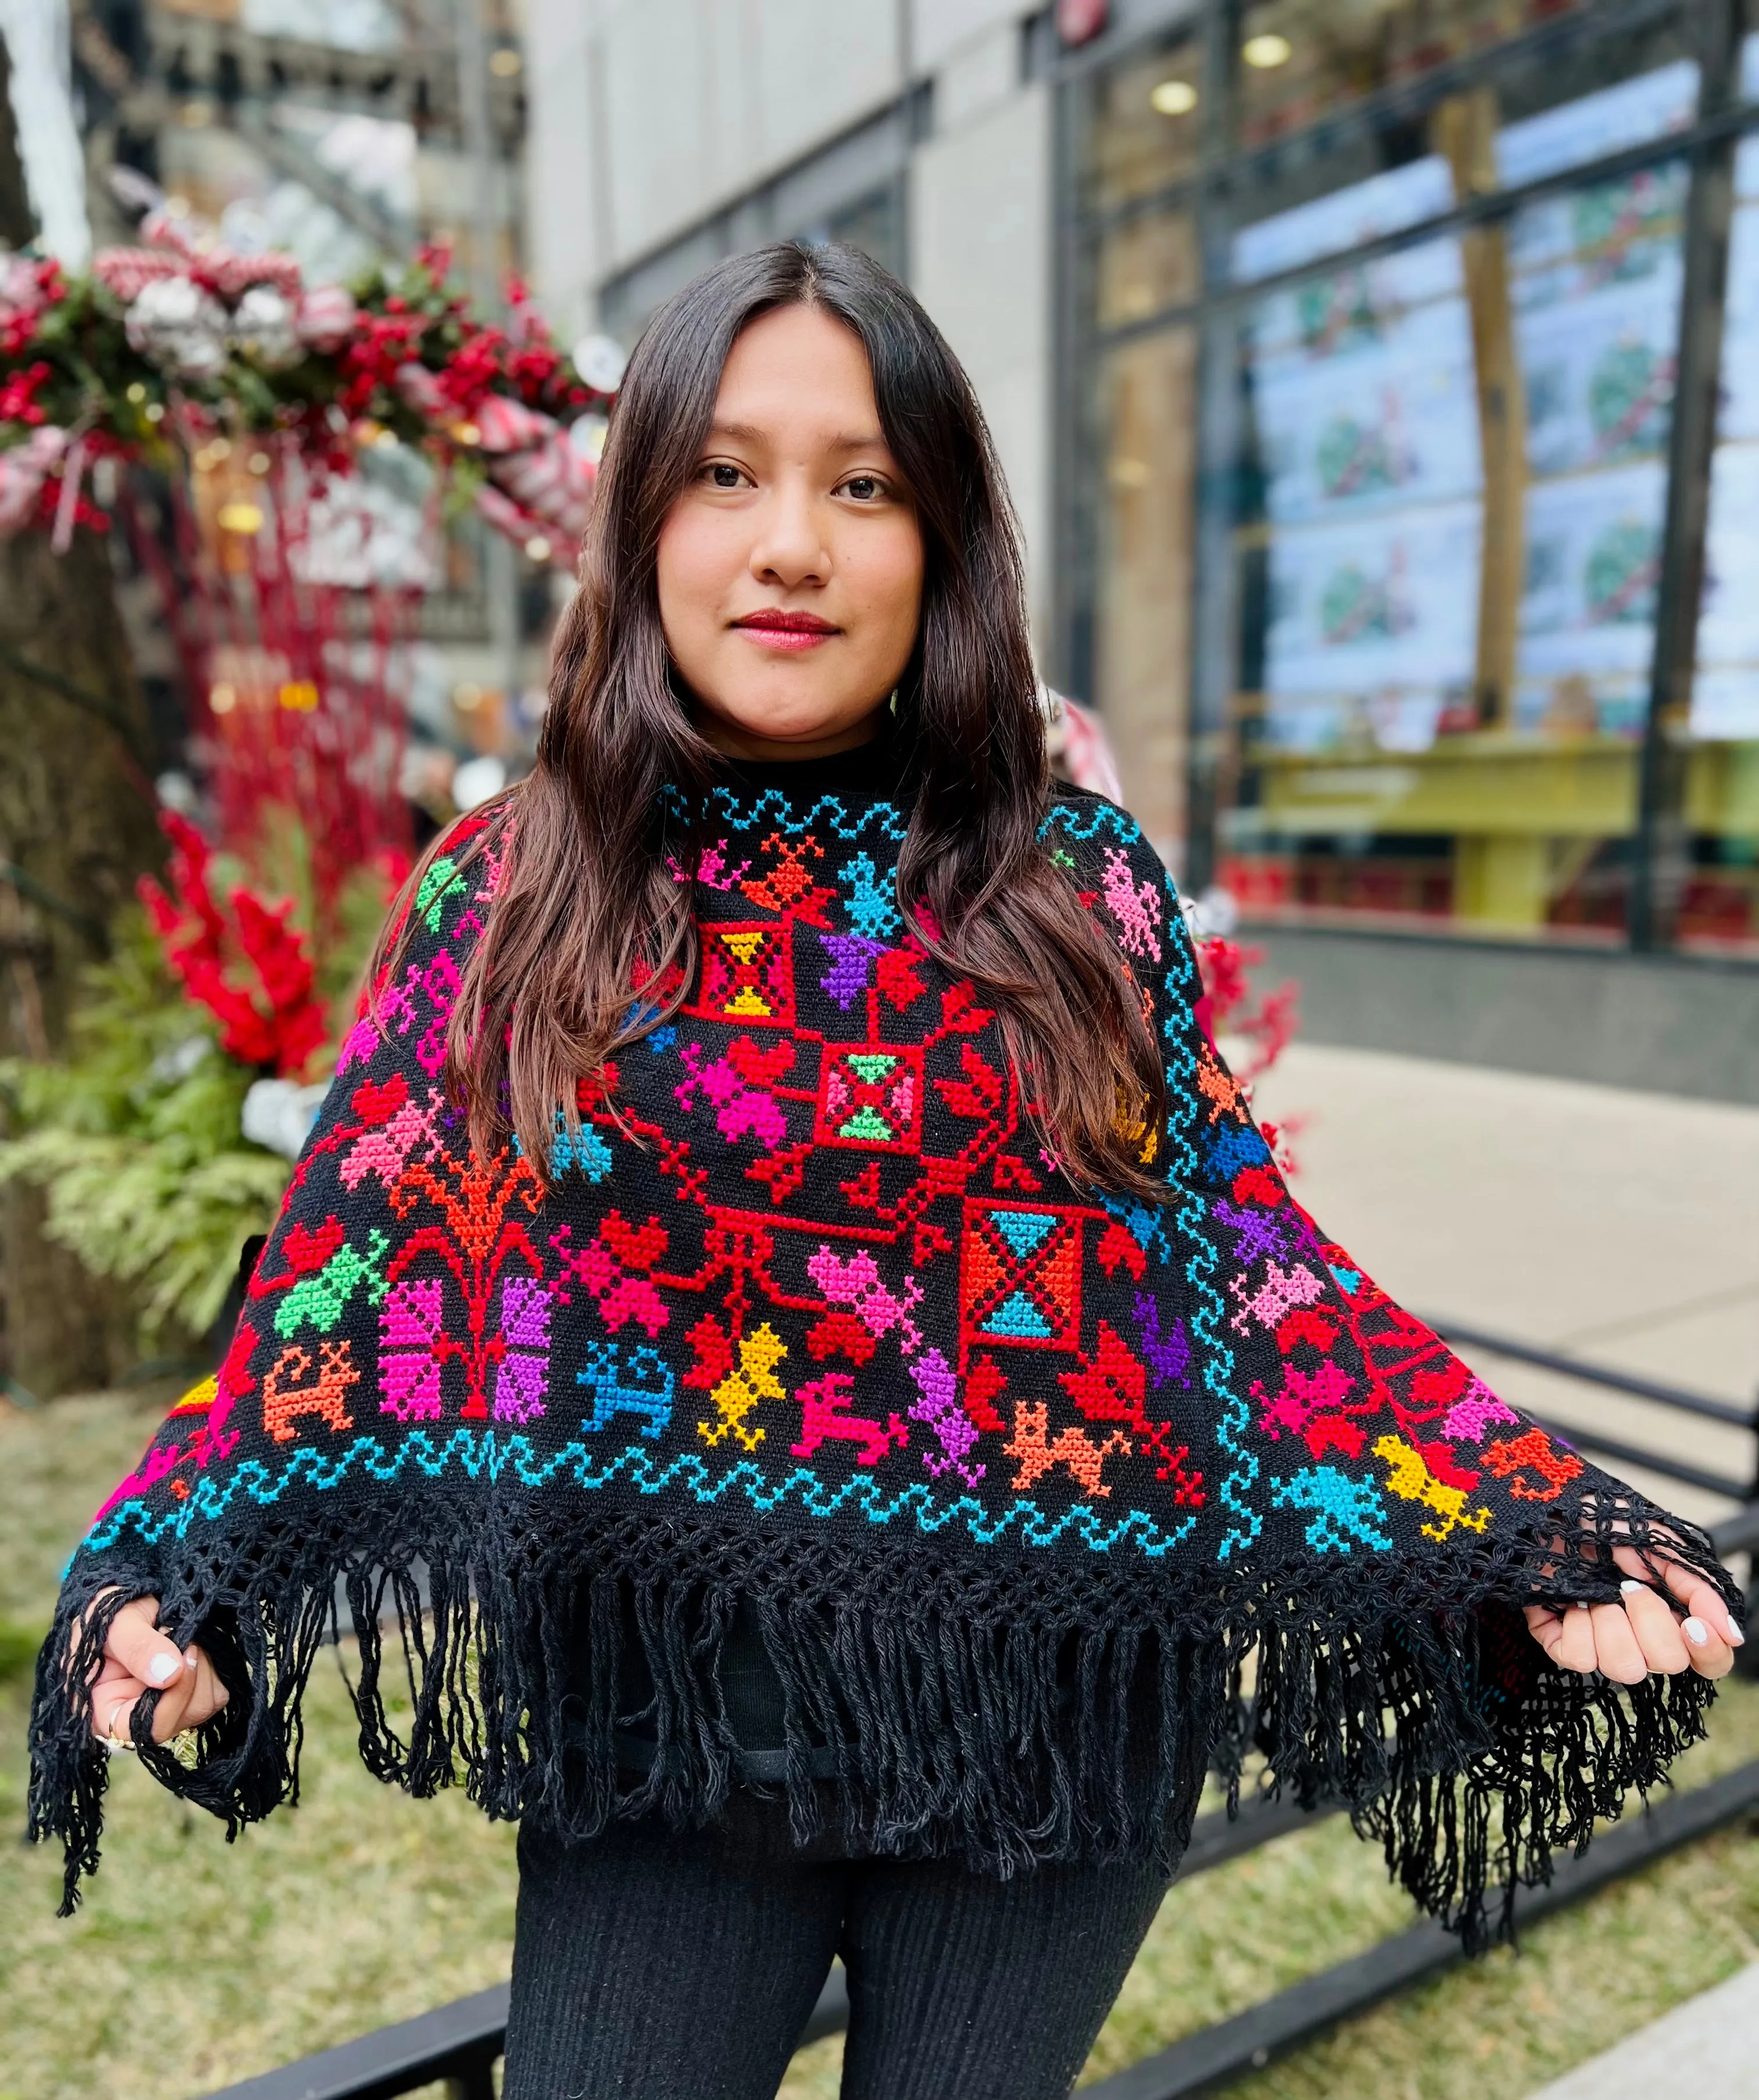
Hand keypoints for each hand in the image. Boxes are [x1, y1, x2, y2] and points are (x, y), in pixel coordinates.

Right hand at [76, 1591, 228, 1747]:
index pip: (144, 1729)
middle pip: (183, 1717)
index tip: (185, 1656)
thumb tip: (170, 1675)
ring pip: (205, 1704)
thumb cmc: (110, 1611)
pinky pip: (217, 1690)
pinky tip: (197, 1645)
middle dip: (193, 1675)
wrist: (129, 1597)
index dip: (171, 1700)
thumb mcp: (116, 1622)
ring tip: (186, 1638)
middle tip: (186, 1637)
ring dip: (205, 1667)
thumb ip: (138, 1647)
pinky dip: (214, 1665)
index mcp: (106, 1710)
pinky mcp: (190, 1693)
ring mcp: (167, 1706)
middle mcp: (139, 1716)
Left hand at [1524, 1544, 1743, 1681]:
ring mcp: (1603, 1645)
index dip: (1708, 1651)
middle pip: (1666, 1664)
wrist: (1555, 1509)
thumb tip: (1731, 1634)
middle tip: (1629, 1587)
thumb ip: (1698, 1588)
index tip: (1692, 1624)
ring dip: (1610, 1622)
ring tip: (1596, 1591)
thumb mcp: (1661, 1545)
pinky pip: (1578, 1659)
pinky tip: (1573, 1601)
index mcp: (1673, 1619)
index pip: (1709, 1661)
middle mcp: (1641, 1640)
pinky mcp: (1563, 1644)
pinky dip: (1576, 1626)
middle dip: (1649, 1621)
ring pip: (1623, 1668)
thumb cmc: (1608, 1525)